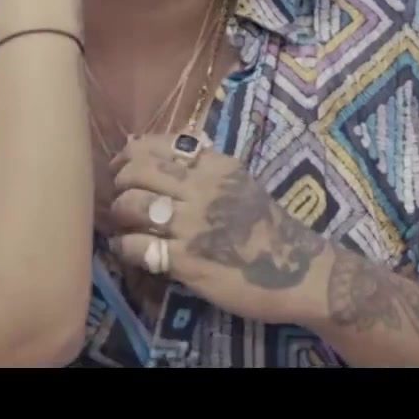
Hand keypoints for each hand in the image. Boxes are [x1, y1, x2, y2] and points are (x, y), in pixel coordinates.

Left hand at [108, 132, 329, 323]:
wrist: (299, 273)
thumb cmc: (267, 229)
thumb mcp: (239, 183)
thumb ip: (203, 169)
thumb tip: (155, 154)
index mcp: (215, 166)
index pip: (156, 146)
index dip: (129, 155)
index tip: (122, 168)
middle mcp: (202, 189)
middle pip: (136, 171)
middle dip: (118, 183)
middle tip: (119, 198)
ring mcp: (193, 225)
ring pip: (130, 204)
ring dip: (118, 215)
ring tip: (124, 225)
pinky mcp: (186, 260)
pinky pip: (136, 246)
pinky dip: (124, 247)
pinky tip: (129, 251)